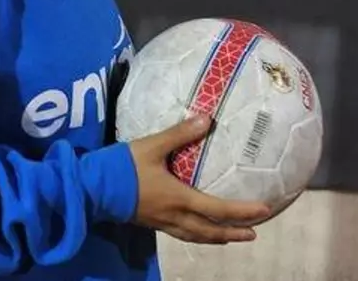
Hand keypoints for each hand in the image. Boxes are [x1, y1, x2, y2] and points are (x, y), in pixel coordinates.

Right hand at [128, 114, 271, 243]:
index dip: (242, 212)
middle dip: (233, 233)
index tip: (264, 211)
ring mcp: (161, 222)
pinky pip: (181, 234)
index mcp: (179, 198)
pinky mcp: (150, 222)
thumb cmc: (123, 167)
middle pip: (210, 232)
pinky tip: (196, 230)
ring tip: (229, 238)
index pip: (218, 209)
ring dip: (215, 238)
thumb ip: (179, 133)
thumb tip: (206, 118)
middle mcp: (174, 215)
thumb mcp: (152, 145)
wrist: (93, 189)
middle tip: (253, 234)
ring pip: (195, 236)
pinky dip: (196, 235)